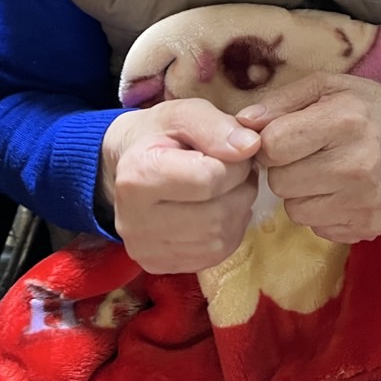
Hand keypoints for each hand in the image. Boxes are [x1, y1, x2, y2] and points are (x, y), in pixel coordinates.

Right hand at [99, 99, 260, 274]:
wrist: (130, 164)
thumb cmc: (160, 134)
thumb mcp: (185, 113)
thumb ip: (217, 126)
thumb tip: (250, 147)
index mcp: (138, 175)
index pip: (209, 180)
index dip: (236, 164)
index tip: (233, 151)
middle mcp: (135, 221)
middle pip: (217, 215)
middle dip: (240, 189)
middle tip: (235, 170)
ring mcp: (145, 250)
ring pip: (220, 239)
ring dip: (237, 210)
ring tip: (227, 187)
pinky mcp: (159, 267)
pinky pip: (215, 256)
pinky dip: (228, 231)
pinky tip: (218, 208)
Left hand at [236, 75, 380, 243]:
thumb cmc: (367, 106)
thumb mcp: (327, 86)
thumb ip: (281, 101)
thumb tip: (242, 123)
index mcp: (344, 121)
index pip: (274, 146)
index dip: (270, 141)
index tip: (284, 135)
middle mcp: (357, 164)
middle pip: (280, 182)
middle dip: (285, 168)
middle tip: (307, 153)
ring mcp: (365, 201)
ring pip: (294, 210)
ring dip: (301, 192)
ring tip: (324, 171)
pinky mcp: (369, 227)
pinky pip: (317, 228)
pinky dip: (321, 210)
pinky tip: (340, 190)